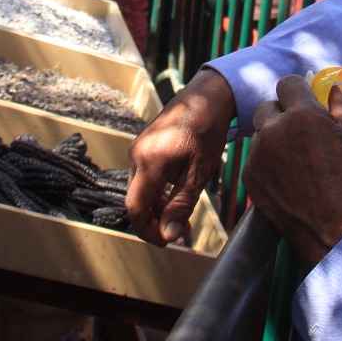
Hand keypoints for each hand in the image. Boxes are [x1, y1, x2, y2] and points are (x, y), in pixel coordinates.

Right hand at [127, 69, 235, 245]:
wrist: (206, 97)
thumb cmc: (206, 132)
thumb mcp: (198, 174)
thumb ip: (181, 205)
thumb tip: (170, 236)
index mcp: (148, 163)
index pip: (135, 208)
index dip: (148, 231)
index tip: (167, 242)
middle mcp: (136, 156)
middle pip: (136, 200)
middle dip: (156, 221)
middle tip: (184, 231)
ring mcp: (138, 149)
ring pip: (140, 189)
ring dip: (158, 207)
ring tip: (183, 215)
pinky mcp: (144, 145)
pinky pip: (144, 176)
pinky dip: (157, 191)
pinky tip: (176, 193)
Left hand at [242, 75, 341, 268]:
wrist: (339, 230)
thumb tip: (333, 88)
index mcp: (302, 115)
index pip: (287, 83)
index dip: (298, 91)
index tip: (306, 102)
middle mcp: (274, 130)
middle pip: (267, 106)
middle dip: (282, 113)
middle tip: (302, 131)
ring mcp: (258, 155)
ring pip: (260, 133)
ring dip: (274, 137)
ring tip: (296, 158)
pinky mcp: (250, 177)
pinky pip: (255, 158)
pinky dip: (267, 160)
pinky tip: (287, 176)